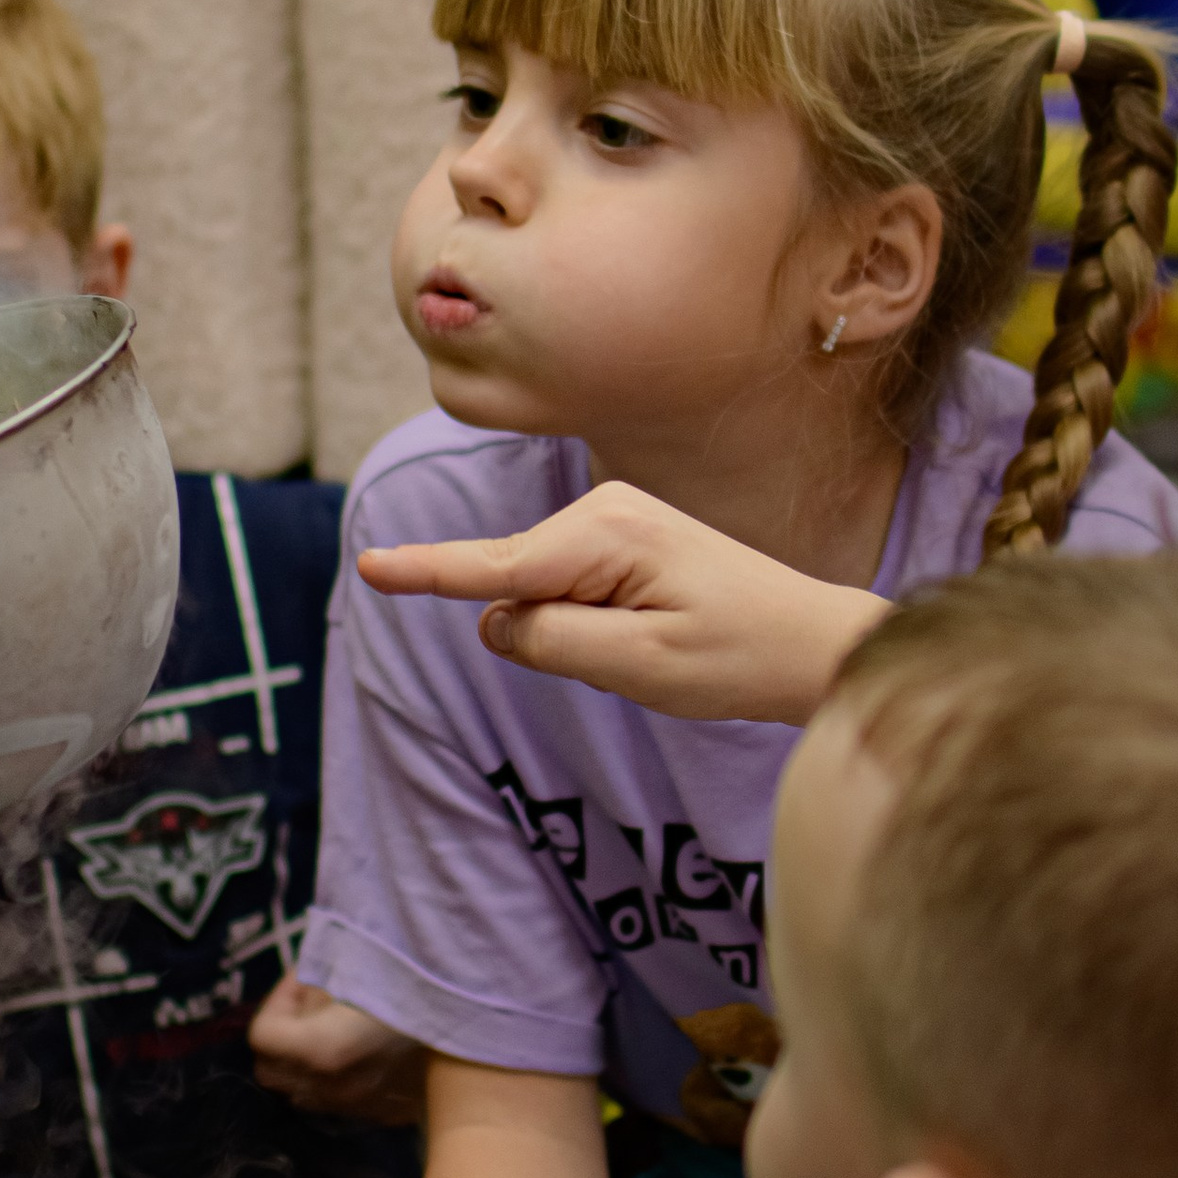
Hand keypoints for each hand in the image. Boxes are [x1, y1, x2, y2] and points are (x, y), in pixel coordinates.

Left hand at [249, 973, 428, 1124]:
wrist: (491, 1033)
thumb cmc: (424, 984)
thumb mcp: (363, 965)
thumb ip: (322, 977)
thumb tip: (308, 985)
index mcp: (323, 1052)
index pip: (262, 1037)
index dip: (278, 1000)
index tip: (308, 977)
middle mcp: (335, 1090)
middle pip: (274, 1072)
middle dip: (286, 1033)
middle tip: (317, 1001)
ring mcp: (363, 1108)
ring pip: (306, 1091)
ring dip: (309, 1058)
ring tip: (344, 1024)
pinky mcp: (389, 1113)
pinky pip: (343, 1099)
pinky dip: (340, 1075)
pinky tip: (372, 1047)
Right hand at [357, 481, 885, 725]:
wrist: (810, 642)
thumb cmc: (737, 657)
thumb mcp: (638, 667)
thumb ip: (550, 643)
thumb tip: (493, 622)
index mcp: (604, 535)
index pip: (493, 568)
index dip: (425, 574)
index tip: (366, 565)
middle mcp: (600, 510)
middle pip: (518, 588)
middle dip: (552, 635)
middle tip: (646, 654)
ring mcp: (610, 519)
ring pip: (539, 595)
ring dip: (578, 635)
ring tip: (660, 643)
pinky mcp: (618, 539)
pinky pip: (564, 592)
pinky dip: (587, 625)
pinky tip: (652, 631)